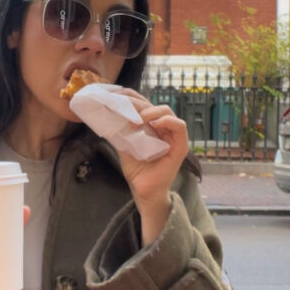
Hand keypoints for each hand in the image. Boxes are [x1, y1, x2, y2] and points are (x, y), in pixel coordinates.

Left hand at [115, 89, 188, 242]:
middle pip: (154, 105)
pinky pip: (179, 127)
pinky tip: (155, 124)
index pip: (145, 104)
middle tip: (124, 107)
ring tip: (138, 119)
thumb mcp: (125, 145)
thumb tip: (108, 114)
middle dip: (138, 103)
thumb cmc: (137, 170)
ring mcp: (173, 137)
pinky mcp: (180, 147)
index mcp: (151, 126)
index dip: (133, 97)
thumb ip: (121, 130)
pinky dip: (167, 121)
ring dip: (152, 111)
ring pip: (167, 112)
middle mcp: (163, 128)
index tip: (117, 98)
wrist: (143, 191)